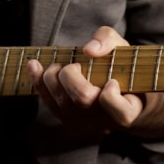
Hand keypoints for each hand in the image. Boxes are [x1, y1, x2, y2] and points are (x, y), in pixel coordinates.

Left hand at [28, 26, 144, 136]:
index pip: (121, 112)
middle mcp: (106, 119)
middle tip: (76, 65)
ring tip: (59, 65)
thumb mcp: (122, 49)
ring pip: (62, 104)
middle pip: (83, 99)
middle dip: (71, 75)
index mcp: (129, 108)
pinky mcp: (68, 119)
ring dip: (53, 77)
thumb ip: (109, 41)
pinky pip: (49, 103)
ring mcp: (86, 122)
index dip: (111, 95)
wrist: (117, 92)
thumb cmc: (122, 69)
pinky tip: (34, 65)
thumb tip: (89, 49)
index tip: (111, 81)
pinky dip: (38, 81)